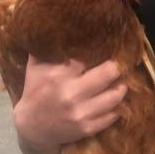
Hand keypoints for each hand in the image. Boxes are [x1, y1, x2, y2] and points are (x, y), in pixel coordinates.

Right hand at [13, 57, 127, 149]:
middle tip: (120, 64)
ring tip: (121, 81)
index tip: (110, 46)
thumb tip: (56, 25)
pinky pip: (113, 115)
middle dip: (117, 67)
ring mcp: (81, 113)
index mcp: (58, 75)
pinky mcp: (87, 128)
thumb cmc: (35, 91)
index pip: (88, 56)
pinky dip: (117, 106)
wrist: (32, 127)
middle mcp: (71, 93)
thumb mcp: (35, 67)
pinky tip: (116, 100)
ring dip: (121, 86)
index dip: (101, 50)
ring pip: (115, 95)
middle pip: (108, 73)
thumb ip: (46, 48)